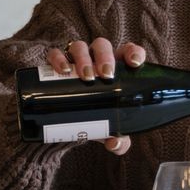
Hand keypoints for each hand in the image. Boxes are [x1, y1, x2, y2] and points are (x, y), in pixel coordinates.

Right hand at [42, 39, 147, 154]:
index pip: (127, 51)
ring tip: (86, 77)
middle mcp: (95, 59)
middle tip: (106, 75)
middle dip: (105, 57)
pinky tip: (63, 70)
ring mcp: (74, 60)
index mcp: (116, 68)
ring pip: (79, 46)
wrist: (65, 120)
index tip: (135, 63)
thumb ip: (118, 140)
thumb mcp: (108, 128)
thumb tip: (114, 143)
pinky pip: (55, 53)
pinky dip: (58, 59)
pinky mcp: (55, 64)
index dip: (133, 52)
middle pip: (102, 46)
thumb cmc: (95, 116)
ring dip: (84, 58)